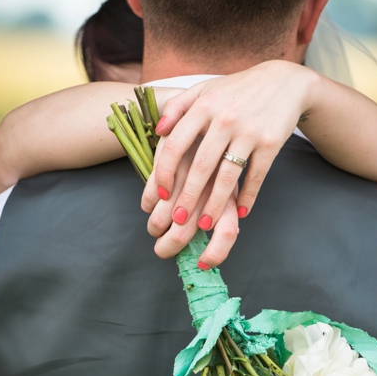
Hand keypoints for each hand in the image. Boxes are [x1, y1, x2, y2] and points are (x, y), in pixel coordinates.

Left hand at [141, 61, 319, 261]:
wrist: (285, 81)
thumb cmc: (236, 90)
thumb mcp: (204, 90)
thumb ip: (177, 107)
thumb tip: (159, 130)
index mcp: (203, 107)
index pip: (175, 145)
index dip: (165, 173)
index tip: (161, 195)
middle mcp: (225, 119)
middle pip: (201, 167)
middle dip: (188, 197)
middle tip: (178, 220)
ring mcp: (249, 131)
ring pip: (228, 176)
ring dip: (215, 204)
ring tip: (205, 224)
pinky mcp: (271, 142)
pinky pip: (256, 176)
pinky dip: (248, 197)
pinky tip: (239, 212)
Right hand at [142, 138, 238, 266]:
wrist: (212, 111)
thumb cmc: (219, 157)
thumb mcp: (228, 184)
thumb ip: (224, 217)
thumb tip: (212, 254)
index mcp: (230, 194)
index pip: (227, 233)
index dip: (215, 254)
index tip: (203, 264)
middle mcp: (209, 189)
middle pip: (184, 234)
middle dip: (168, 248)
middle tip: (161, 250)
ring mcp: (185, 178)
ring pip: (161, 219)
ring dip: (154, 228)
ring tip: (154, 228)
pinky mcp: (168, 162)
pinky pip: (149, 197)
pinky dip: (146, 205)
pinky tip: (149, 204)